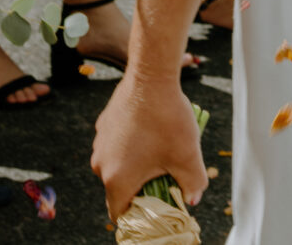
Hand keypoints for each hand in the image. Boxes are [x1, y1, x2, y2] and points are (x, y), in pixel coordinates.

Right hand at [91, 73, 207, 218]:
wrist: (151, 76)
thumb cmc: (169, 119)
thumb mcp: (188, 156)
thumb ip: (193, 184)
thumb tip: (192, 199)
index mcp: (116, 179)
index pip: (120, 212)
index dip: (138, 215)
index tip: (156, 206)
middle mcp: (100, 165)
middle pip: (120, 188)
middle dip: (142, 186)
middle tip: (166, 173)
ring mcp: (99, 144)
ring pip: (118, 165)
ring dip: (136, 164)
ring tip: (161, 148)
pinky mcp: (103, 126)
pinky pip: (117, 145)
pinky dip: (131, 145)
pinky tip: (151, 129)